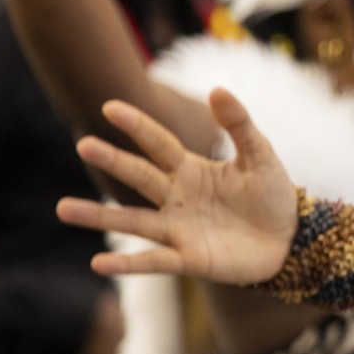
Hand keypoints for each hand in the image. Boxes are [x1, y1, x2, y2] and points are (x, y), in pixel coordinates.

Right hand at [57, 92, 298, 284]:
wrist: (290, 240)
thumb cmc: (272, 195)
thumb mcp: (260, 156)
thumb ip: (239, 125)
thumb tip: (218, 89)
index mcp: (191, 169)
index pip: (158, 144)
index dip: (137, 126)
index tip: (110, 107)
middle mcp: (177, 198)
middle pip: (140, 177)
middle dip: (113, 161)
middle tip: (84, 144)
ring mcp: (179, 229)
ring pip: (134, 221)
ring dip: (99, 216)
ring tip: (63, 209)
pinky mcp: (189, 259)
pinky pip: (154, 261)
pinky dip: (128, 264)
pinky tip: (99, 264)